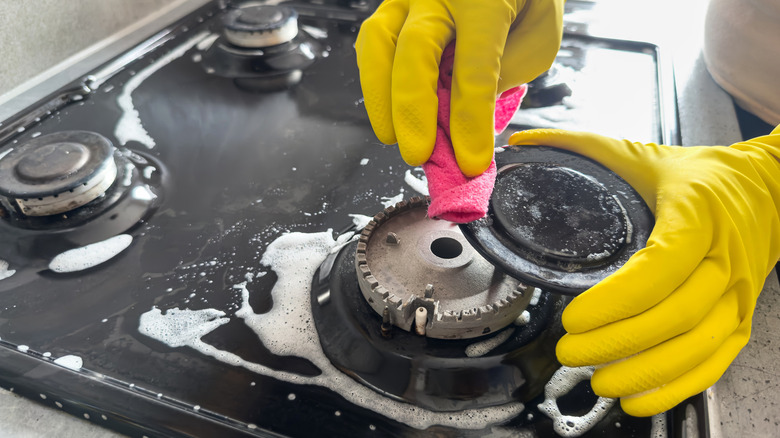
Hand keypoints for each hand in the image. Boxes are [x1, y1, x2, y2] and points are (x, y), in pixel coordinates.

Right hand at [355, 0, 563, 176]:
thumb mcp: (538, 35)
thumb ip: (504, 72)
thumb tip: (462, 117)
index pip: (473, 67)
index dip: (469, 120)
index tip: (469, 161)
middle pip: (415, 51)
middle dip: (413, 110)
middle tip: (417, 153)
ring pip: (378, 42)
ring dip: (379, 96)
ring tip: (392, 136)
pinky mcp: (393, 6)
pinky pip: (372, 43)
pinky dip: (375, 80)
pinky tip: (388, 109)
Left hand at [509, 127, 779, 415]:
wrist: (771, 189)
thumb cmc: (702, 177)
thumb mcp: (643, 155)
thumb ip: (581, 146)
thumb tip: (522, 140)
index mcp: (696, 215)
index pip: (660, 268)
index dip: (617, 300)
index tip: (573, 316)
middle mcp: (722, 259)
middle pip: (675, 315)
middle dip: (618, 341)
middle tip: (569, 350)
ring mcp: (737, 293)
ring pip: (696, 346)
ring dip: (645, 371)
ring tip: (598, 379)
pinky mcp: (742, 317)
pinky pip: (716, 362)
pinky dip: (678, 386)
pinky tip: (640, 398)